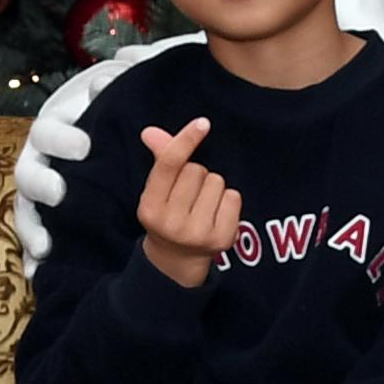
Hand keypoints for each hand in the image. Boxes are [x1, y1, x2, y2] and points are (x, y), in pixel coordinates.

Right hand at [12, 33, 191, 268]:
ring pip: (24, 204)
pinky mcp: (44, 213)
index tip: (85, 148)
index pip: (51, 126)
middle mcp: (42, 156)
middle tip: (62, 192)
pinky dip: (34, 247)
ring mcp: (40, 186)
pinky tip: (41, 264)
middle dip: (43, 180)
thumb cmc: (116, 112)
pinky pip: (33, 231)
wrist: (118, 149)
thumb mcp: (126, 88)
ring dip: (32, 224)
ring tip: (46, 243)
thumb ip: (132, 69)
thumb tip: (129, 59)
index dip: (63, 136)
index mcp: (58, 125)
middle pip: (29, 167)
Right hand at [134, 119, 240, 289]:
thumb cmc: (168, 215)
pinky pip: (234, 197)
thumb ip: (160, 159)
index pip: (170, 166)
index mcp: (150, 207)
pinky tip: (216, 214)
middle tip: (188, 195)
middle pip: (196, 170)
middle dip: (196, 175)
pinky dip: (228, 200)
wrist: (177, 259)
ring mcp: (198, 233)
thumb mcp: (157, 191)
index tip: (203, 123)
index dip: (185, 141)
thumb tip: (150, 132)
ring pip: (216, 182)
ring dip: (212, 187)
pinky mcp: (222, 239)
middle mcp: (171, 222)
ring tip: (201, 205)